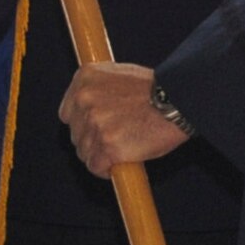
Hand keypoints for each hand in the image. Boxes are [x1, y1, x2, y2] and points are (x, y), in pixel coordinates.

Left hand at [59, 63, 190, 175]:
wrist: (177, 100)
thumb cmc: (155, 88)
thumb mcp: (119, 74)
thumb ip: (99, 88)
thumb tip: (87, 107)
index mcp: (84, 78)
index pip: (67, 113)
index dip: (82, 124)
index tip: (97, 129)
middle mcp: (84, 99)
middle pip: (76, 135)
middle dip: (93, 141)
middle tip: (116, 139)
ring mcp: (95, 123)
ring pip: (85, 153)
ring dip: (101, 156)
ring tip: (124, 148)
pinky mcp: (107, 146)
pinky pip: (96, 167)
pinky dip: (107, 170)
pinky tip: (122, 162)